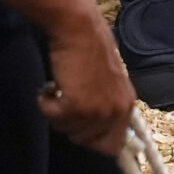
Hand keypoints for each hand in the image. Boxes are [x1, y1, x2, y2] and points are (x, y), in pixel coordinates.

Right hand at [40, 6, 134, 154]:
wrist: (79, 29)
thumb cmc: (90, 49)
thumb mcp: (108, 81)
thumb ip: (106, 105)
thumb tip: (94, 130)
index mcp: (127, 105)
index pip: (113, 145)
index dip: (92, 139)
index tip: (78, 126)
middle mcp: (116, 111)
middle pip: (86, 141)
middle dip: (71, 124)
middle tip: (66, 100)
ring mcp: (98, 111)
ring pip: (68, 131)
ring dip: (57, 112)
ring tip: (60, 88)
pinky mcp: (78, 106)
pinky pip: (53, 118)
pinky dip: (46, 104)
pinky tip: (50, 87)